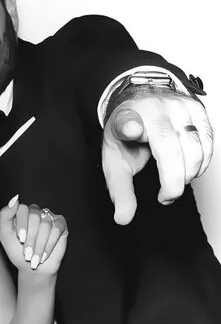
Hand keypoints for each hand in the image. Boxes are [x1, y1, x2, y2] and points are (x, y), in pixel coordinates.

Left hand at [0, 195, 67, 275]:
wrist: (32, 268)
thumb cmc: (16, 250)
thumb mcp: (5, 234)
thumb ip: (5, 215)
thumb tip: (15, 200)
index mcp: (21, 212)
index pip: (22, 209)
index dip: (22, 225)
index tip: (21, 239)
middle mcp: (35, 212)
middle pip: (34, 216)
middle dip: (31, 237)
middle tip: (27, 253)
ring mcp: (49, 217)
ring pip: (46, 225)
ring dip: (40, 244)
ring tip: (35, 257)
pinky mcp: (60, 224)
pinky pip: (57, 229)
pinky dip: (50, 244)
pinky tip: (44, 255)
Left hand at [103, 92, 213, 224]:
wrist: (138, 105)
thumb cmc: (126, 137)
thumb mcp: (114, 162)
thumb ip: (120, 190)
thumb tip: (123, 218)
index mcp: (124, 119)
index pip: (126, 121)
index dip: (129, 126)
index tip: (131, 130)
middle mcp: (151, 108)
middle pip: (169, 147)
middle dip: (173, 180)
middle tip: (165, 196)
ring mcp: (176, 105)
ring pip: (194, 146)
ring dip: (188, 173)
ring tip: (174, 182)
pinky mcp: (197, 108)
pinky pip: (208, 141)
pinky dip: (202, 162)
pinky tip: (188, 169)